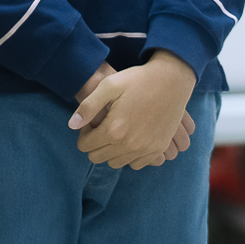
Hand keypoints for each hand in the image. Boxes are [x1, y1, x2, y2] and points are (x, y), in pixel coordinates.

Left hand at [69, 51, 197, 169]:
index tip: (92, 123)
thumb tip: (72, 125)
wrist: (172, 80)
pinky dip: (129, 155)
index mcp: (114, 130)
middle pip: (97, 157)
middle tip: (102, 126)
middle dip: (94, 144)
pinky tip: (131, 137)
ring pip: (115, 163)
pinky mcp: (158, 149)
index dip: (84, 134)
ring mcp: (145, 149)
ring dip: (111, 151)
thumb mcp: (108, 85)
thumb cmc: (137, 79)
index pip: (85, 146)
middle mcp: (129, 145)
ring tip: (116, 131)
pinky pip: (136, 164)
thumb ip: (87, 106)